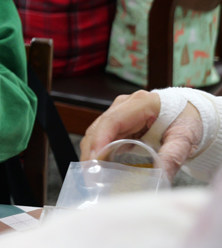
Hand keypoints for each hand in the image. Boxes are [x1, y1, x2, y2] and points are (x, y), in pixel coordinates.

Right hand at [79, 90, 202, 179]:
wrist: (190, 113)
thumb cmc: (188, 121)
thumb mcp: (185, 139)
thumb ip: (172, 156)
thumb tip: (161, 179)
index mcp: (140, 103)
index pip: (112, 120)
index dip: (100, 140)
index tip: (94, 160)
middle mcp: (124, 105)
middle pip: (99, 128)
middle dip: (91, 152)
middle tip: (91, 177)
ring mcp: (119, 113)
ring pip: (97, 134)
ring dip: (93, 155)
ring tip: (93, 177)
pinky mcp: (119, 124)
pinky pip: (103, 138)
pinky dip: (100, 154)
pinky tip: (101, 169)